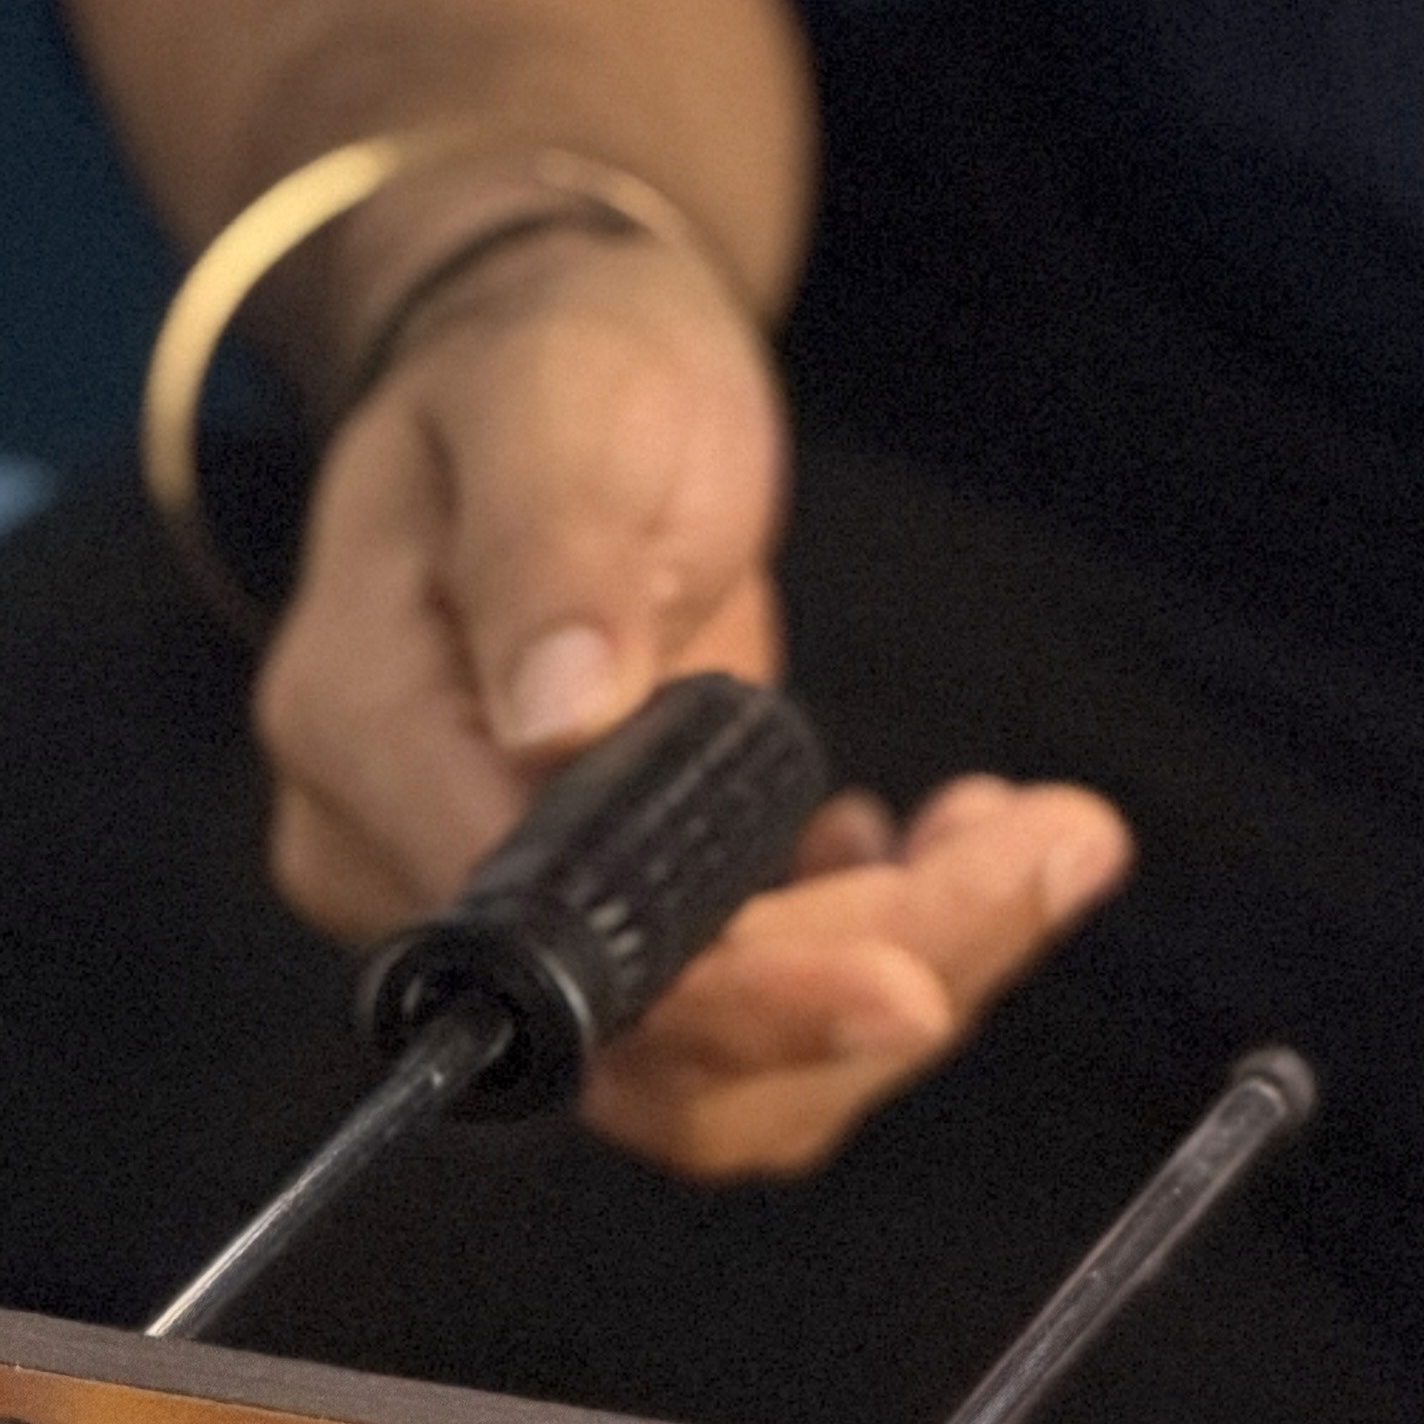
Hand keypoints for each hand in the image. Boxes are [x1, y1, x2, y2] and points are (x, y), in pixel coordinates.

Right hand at [254, 227, 1133, 1176]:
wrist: (567, 359)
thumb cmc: (557, 361)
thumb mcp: (562, 410)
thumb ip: (555, 555)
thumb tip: (557, 716)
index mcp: (367, 736)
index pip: (554, 955)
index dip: (741, 999)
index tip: (914, 985)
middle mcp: (403, 860)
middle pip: (655, 1045)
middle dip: (881, 968)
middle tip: (1055, 846)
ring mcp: (507, 905)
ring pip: (722, 1065)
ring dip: (907, 971)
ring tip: (1038, 839)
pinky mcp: (606, 920)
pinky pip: (746, 1019)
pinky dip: (875, 959)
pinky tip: (939, 845)